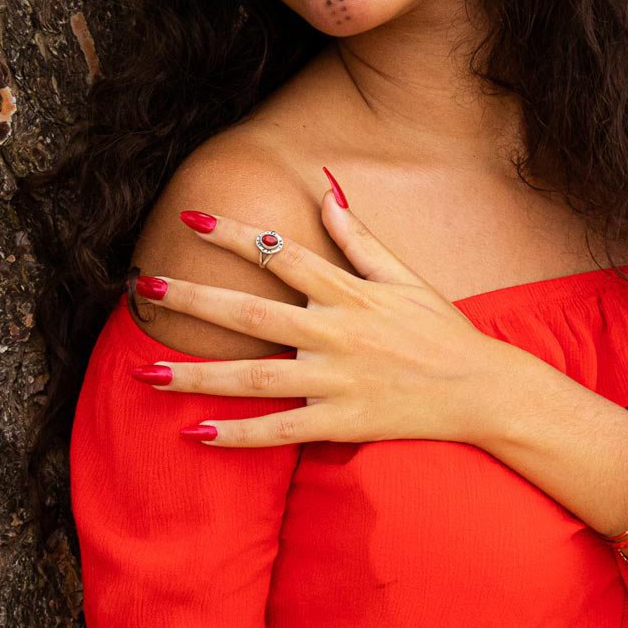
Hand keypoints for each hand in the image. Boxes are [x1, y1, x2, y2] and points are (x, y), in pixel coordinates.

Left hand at [130, 168, 505, 448]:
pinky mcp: (341, 422)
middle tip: (144, 287)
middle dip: (195, 299)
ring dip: (197, 374)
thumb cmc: (441, 331)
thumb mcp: (404, 276)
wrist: (482, 390)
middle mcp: (336, 333)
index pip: (280, 254)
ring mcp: (336, 381)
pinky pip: (280, 431)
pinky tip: (194, 434)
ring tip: (146, 370)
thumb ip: (359, 238)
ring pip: (254, 378)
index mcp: (348, 293)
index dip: (234, 234)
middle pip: (251, 313)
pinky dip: (238, 436)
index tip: (191, 217)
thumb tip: (326, 191)